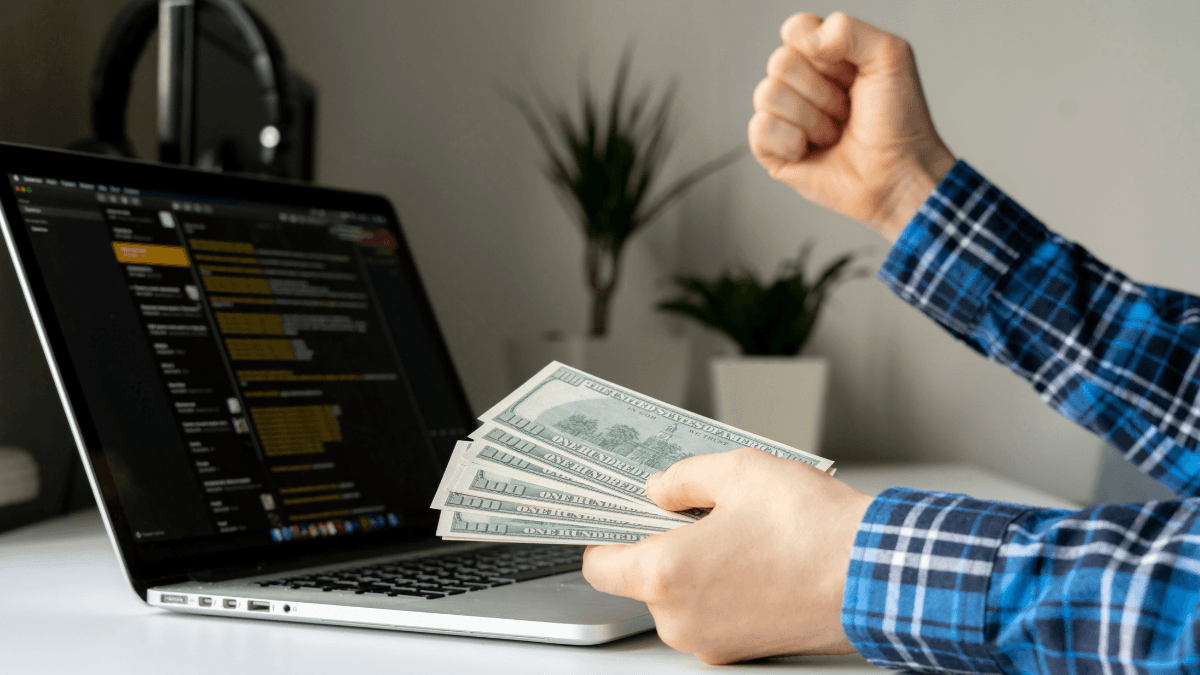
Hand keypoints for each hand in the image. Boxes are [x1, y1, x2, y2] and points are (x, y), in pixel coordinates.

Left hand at [582, 448, 873, 664]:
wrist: (877, 576)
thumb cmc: (811, 528)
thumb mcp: (737, 472)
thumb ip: (681, 479)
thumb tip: (659, 490)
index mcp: (664, 575)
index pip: (599, 565)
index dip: (606, 534)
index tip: (618, 515)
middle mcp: (681, 619)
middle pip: (642, 581)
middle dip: (661, 544)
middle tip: (691, 510)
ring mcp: (713, 641)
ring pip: (681, 598)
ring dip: (695, 566)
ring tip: (736, 528)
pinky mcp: (744, 650)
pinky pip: (714, 614)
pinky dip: (723, 588)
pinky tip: (755, 555)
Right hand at [749, 12, 956, 241]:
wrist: (899, 174)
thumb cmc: (900, 121)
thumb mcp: (890, 56)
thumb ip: (848, 29)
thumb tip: (804, 39)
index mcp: (825, 56)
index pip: (795, 29)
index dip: (821, 51)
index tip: (851, 73)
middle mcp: (801, 83)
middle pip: (780, 62)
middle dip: (821, 91)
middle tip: (847, 110)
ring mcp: (784, 117)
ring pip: (767, 94)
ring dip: (811, 119)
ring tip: (834, 133)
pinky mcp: (772, 150)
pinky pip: (759, 129)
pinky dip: (791, 141)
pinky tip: (811, 151)